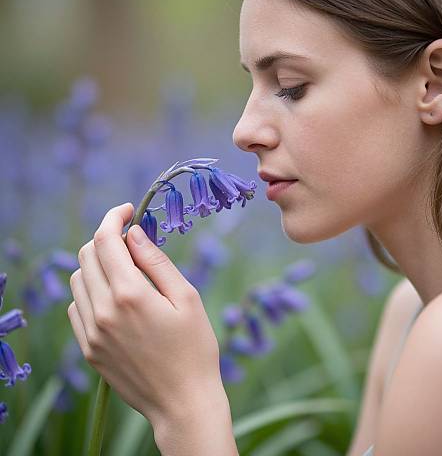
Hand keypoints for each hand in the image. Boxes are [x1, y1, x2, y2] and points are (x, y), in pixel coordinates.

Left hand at [67, 203, 225, 425]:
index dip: (114, 217)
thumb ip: (156, 262)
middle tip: (131, 239)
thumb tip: (134, 233)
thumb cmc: (195, 348)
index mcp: (130, 295)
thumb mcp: (186, 298)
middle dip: (106, 237)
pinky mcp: (88, 349)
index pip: (107, 240)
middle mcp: (103, 311)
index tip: (127, 210)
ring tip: (125, 270)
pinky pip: (77, 307)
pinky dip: (90, 291)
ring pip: (78, 279)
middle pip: (87, 255)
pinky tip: (114, 297)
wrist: (182, 402)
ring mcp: (91, 333)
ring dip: (97, 263)